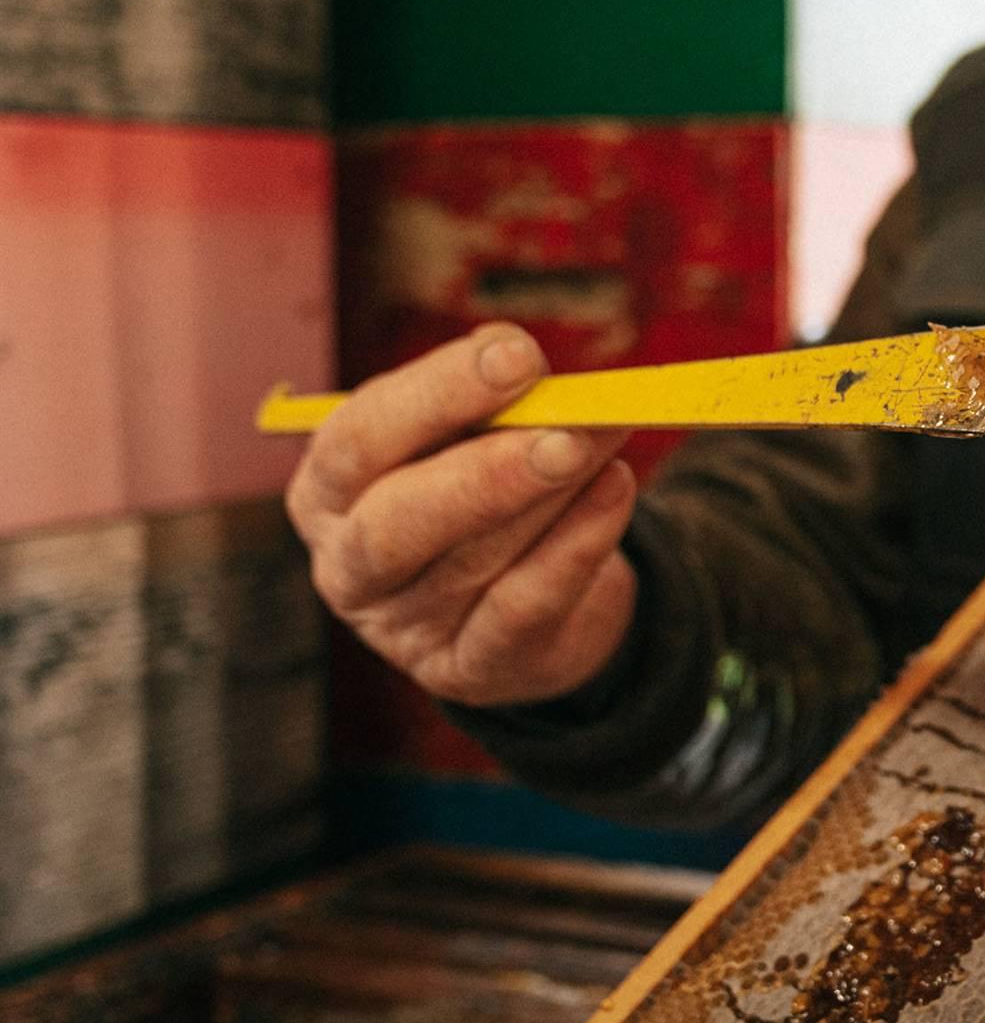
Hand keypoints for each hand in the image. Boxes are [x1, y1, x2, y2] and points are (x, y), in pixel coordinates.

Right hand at [283, 324, 639, 706]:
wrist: (537, 599)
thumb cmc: (487, 489)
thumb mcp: (472, 436)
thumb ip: (488, 400)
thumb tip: (516, 353)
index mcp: (328, 492)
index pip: (356, 440)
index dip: (435, 394)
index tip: (517, 353)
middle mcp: (348, 567)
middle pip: (394, 523)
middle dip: (485, 471)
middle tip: (566, 431)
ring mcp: (403, 630)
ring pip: (473, 563)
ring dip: (553, 495)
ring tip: (609, 436)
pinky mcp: (468, 670)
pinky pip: (523, 609)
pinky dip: (577, 545)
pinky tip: (618, 489)